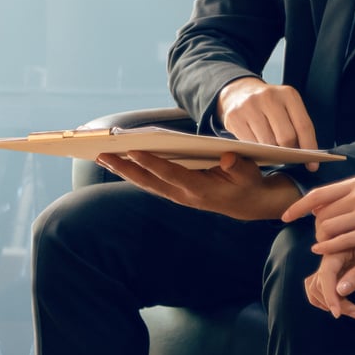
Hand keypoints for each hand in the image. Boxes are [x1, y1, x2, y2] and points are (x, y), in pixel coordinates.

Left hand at [98, 151, 300, 220]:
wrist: (250, 204)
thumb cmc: (249, 184)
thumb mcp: (250, 174)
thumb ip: (239, 166)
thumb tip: (227, 158)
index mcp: (201, 190)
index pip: (171, 175)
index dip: (152, 163)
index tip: (133, 150)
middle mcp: (184, 195)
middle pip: (150, 181)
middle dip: (126, 168)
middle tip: (103, 155)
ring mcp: (178, 196)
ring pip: (146, 183)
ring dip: (124, 171)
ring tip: (103, 158)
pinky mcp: (176, 193)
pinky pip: (150, 182)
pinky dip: (134, 172)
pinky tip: (120, 163)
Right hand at [217, 77, 319, 170]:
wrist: (239, 91)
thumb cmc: (268, 105)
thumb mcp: (286, 107)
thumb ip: (296, 126)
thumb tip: (306, 156)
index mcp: (288, 94)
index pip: (304, 126)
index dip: (310, 148)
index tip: (312, 166)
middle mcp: (269, 97)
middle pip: (286, 137)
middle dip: (289, 152)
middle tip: (287, 157)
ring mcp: (250, 106)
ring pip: (267, 143)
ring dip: (272, 153)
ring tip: (272, 152)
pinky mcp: (234, 117)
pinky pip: (250, 144)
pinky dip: (256, 150)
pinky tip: (257, 148)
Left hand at [283, 177, 354, 254]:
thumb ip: (349, 197)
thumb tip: (322, 205)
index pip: (318, 194)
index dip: (298, 207)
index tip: (285, 216)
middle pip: (321, 214)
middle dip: (314, 227)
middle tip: (315, 237)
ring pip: (329, 227)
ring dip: (321, 238)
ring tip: (321, 245)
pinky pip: (342, 240)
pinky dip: (328, 246)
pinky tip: (321, 250)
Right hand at [305, 245, 354, 319]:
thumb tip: (339, 291)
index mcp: (341, 246)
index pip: (326, 274)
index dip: (329, 295)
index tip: (338, 314)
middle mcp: (333, 253)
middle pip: (319, 282)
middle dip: (332, 301)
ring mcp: (335, 261)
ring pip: (317, 284)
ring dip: (328, 300)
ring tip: (352, 311)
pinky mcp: (340, 268)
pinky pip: (325, 284)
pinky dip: (329, 296)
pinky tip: (345, 304)